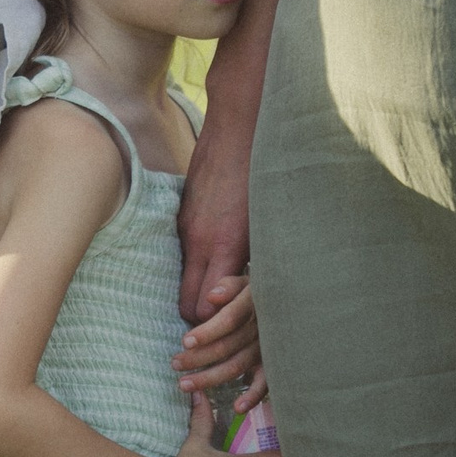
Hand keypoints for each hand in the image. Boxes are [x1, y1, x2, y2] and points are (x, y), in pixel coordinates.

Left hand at [173, 277, 264, 407]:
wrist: (294, 302)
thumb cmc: (260, 292)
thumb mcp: (246, 282)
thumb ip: (229, 286)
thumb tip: (212, 296)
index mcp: (253, 306)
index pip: (229, 320)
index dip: (207, 331)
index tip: (185, 342)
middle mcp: (261, 329)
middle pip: (227, 346)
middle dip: (198, 358)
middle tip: (175, 364)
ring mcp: (268, 348)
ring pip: (237, 366)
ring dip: (210, 378)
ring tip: (184, 385)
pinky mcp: (274, 363)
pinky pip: (266, 383)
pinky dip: (254, 397)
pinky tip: (237, 408)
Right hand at [178, 110, 252, 326]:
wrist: (240, 125)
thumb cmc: (268, 174)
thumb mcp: (272, 223)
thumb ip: (261, 261)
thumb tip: (263, 295)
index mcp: (224, 245)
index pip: (201, 310)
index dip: (213, 327)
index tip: (230, 331)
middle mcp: (198, 239)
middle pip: (186, 303)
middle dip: (201, 320)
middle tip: (223, 325)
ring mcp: (187, 226)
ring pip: (185, 277)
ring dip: (200, 290)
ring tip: (223, 295)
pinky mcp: (183, 212)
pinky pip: (186, 251)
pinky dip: (199, 263)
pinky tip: (219, 257)